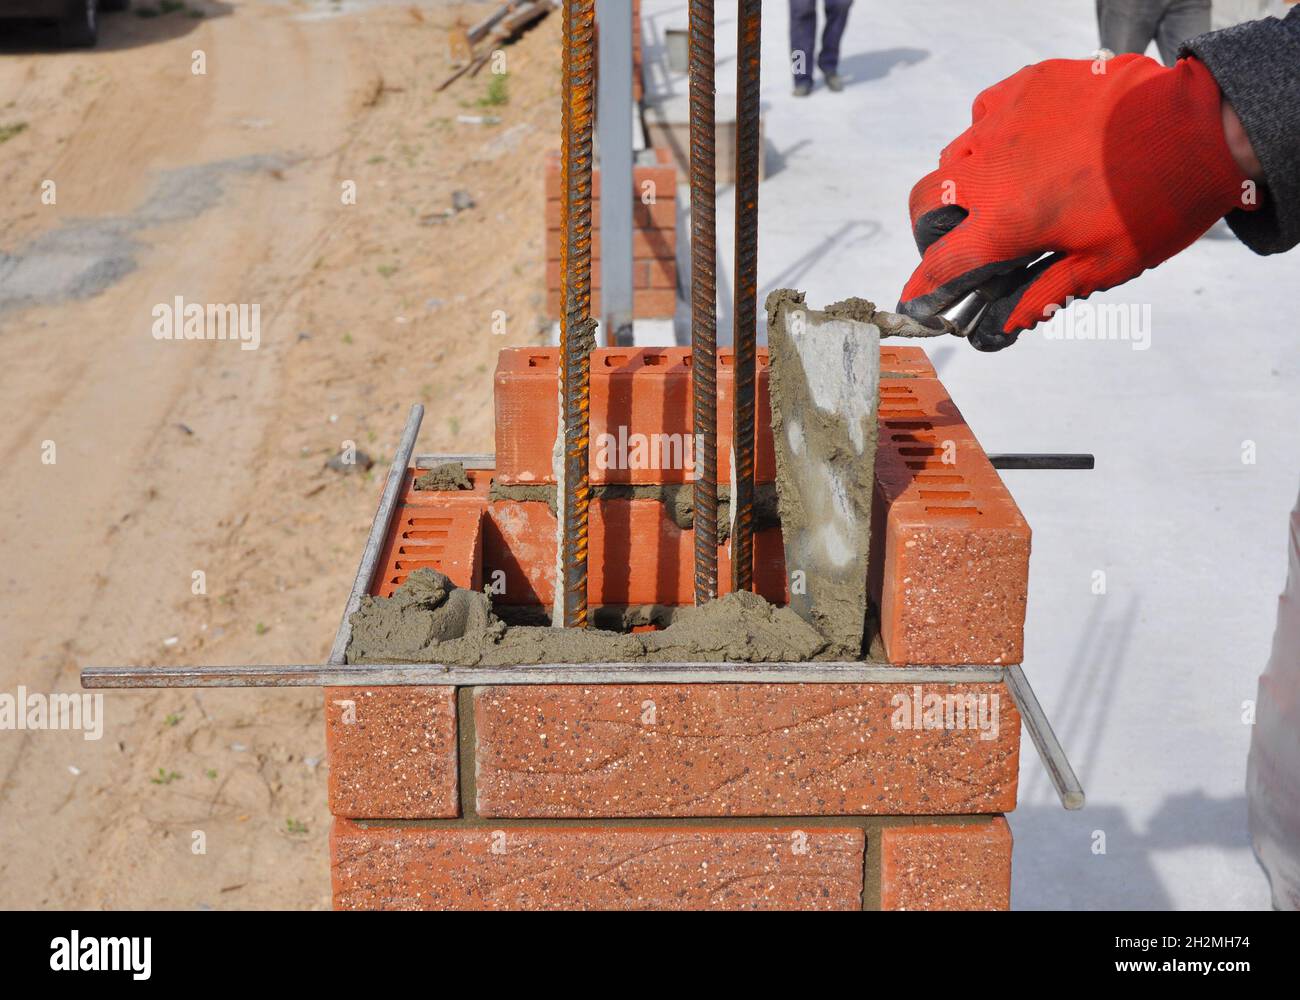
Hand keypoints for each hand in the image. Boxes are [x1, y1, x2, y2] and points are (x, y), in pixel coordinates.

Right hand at [898, 55, 1255, 350]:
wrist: (1200, 127)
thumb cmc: (1154, 205)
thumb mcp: (1101, 266)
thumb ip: (1042, 296)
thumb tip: (1003, 328)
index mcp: (1006, 222)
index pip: (940, 262)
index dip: (921, 288)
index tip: (913, 302)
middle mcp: (992, 170)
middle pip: (926, 202)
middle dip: (930, 228)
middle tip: (958, 239)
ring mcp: (1006, 121)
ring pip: (955, 154)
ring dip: (965, 180)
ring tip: (1001, 189)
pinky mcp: (1027, 86)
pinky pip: (988, 110)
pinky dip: (995, 133)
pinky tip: (1024, 144)